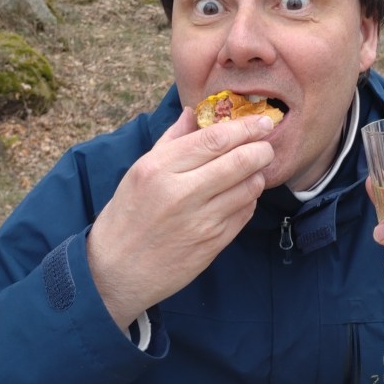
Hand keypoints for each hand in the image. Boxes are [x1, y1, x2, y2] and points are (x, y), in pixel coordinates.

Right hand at [87, 108, 274, 331]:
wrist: (117, 270)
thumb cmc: (127, 216)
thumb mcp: (139, 172)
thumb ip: (170, 141)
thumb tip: (194, 114)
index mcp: (159, 168)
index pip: (214, 140)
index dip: (245, 128)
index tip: (261, 122)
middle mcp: (181, 193)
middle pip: (239, 161)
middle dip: (261, 150)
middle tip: (266, 146)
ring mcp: (200, 221)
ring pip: (248, 188)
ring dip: (257, 175)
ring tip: (253, 170)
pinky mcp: (213, 243)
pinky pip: (244, 213)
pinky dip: (249, 200)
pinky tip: (241, 195)